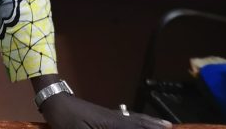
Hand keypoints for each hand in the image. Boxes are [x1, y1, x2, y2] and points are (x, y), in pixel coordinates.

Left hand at [40, 93, 172, 128]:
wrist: (54, 100)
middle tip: (171, 128)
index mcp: (110, 123)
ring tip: (164, 125)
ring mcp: (109, 116)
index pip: (135, 128)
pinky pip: (126, 120)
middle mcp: (114, 118)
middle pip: (139, 122)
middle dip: (154, 126)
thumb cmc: (64, 119)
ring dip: (149, 123)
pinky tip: (140, 123)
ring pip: (134, 119)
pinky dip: (138, 121)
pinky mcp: (104, 117)